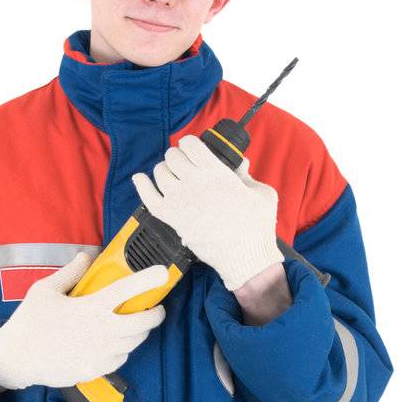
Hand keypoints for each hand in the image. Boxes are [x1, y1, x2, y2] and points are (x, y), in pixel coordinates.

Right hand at [0, 252, 168, 390]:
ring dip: (139, 333)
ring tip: (135, 325)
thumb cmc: (30, 321)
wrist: (18, 358)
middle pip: (143, 322)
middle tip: (156, 309)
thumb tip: (85, 257)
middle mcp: (102, 331)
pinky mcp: (97, 369)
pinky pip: (120, 359)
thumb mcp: (45, 290)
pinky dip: (123, 350)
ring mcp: (101, 353)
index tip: (163, 274)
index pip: (128, 289)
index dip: (149, 279)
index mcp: (91, 307)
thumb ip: (70, 273)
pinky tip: (115, 344)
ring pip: (134, 343)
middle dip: (156, 314)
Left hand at [131, 134, 283, 292]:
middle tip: (182, 163)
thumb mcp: (261, 193)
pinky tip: (140, 178)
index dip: (190, 143)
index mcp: (216, 172)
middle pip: (173, 156)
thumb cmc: (257, 226)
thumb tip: (240, 165)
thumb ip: (247, 176)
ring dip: (164, 170)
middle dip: (177, 156)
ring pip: (160, 173)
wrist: (245, 257)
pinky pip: (149, 198)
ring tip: (170, 174)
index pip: (191, 144)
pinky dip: (142, 186)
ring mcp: (181, 201)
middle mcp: (195, 183)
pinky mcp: (173, 219)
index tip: (192, 148)